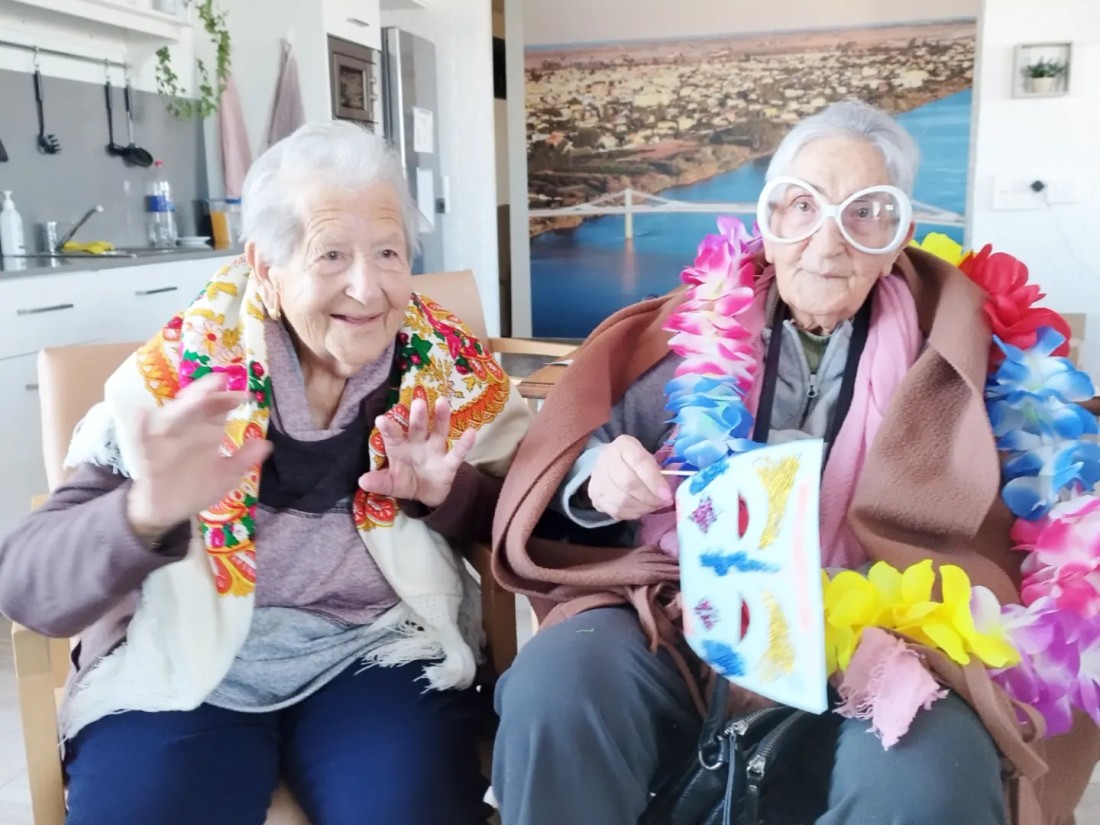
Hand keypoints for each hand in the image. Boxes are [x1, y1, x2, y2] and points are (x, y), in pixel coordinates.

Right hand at [126, 373, 271, 540]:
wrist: (168, 510)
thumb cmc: (196, 487)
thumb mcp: (226, 475)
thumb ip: (243, 459)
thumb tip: (266, 443)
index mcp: (206, 430)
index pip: (218, 408)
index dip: (229, 399)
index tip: (244, 395)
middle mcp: (186, 428)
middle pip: (195, 405)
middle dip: (206, 392)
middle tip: (219, 380)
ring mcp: (164, 439)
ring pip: (170, 416)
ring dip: (181, 405)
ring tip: (194, 395)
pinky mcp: (146, 453)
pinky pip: (140, 437)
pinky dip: (140, 425)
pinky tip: (142, 414)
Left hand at [358, 397, 474, 508]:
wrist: (427, 494)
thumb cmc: (406, 481)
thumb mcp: (391, 484)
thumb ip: (379, 482)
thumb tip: (362, 481)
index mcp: (400, 447)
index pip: (393, 436)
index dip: (388, 428)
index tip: (381, 419)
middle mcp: (418, 444)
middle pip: (418, 428)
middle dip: (418, 416)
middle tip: (418, 402)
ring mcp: (435, 451)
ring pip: (439, 432)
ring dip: (441, 418)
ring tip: (443, 402)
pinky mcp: (449, 463)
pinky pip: (458, 453)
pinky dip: (465, 444)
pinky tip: (471, 433)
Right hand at [587, 435, 671, 520]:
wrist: (609, 464)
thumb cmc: (633, 461)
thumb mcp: (648, 456)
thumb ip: (656, 470)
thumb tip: (665, 492)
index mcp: (622, 445)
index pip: (639, 462)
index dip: (654, 481)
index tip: (667, 495)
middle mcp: (605, 460)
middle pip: (628, 484)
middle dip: (650, 498)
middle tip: (663, 503)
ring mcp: (597, 479)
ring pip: (622, 501)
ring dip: (643, 508)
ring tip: (654, 506)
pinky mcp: (595, 496)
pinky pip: (616, 511)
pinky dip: (632, 513)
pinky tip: (641, 509)